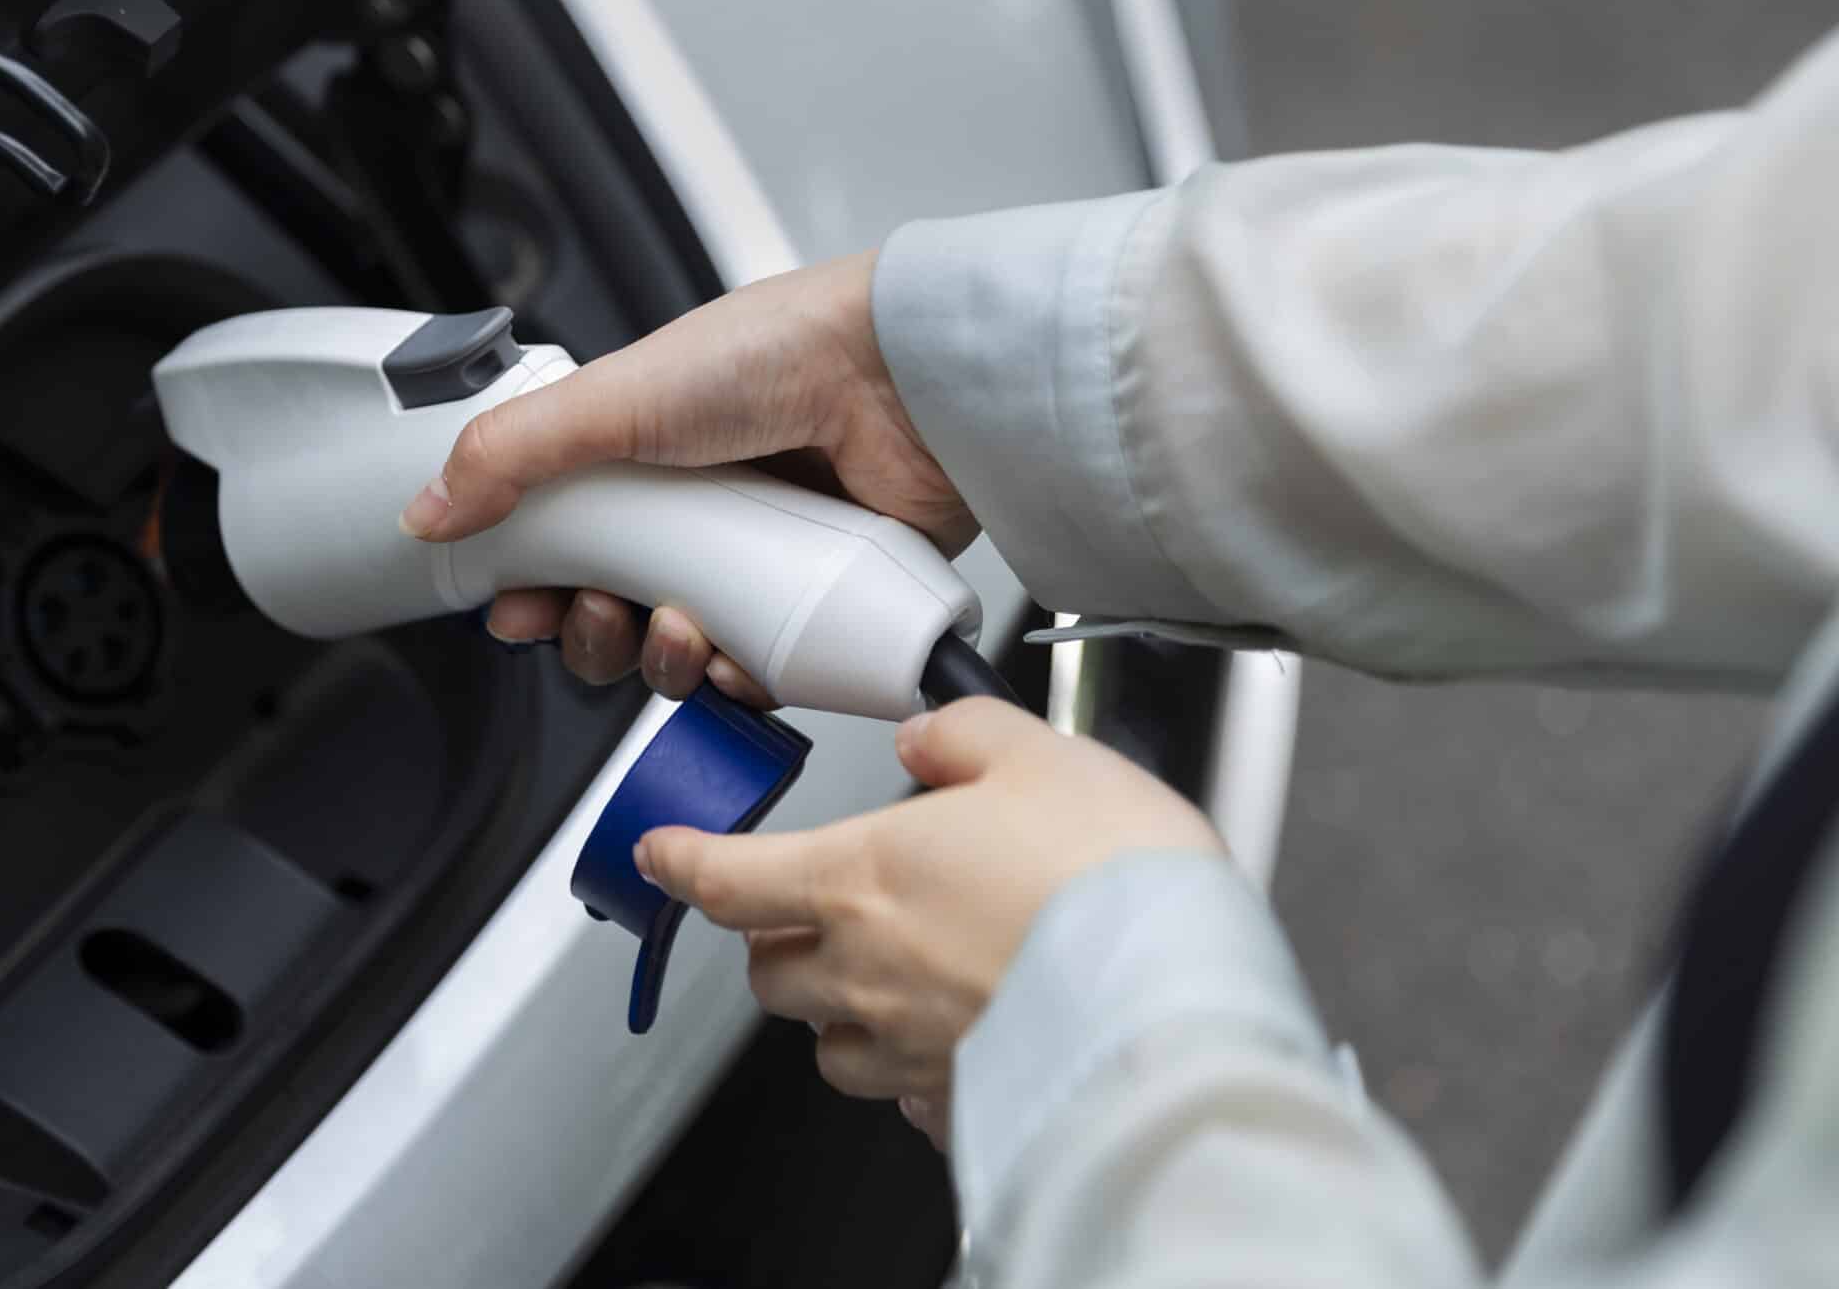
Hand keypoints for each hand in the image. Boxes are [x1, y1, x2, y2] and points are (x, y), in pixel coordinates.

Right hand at [397, 252, 973, 701]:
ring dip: (658, 658)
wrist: (905, 380)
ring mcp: (759, 560)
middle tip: (596, 613)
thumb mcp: (615, 395)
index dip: (532, 586)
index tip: (517, 609)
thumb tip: (426, 510)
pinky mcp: (817, 603)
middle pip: (613, 611)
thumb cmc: (779, 354)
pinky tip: (734, 655)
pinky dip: (737, 679)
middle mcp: (699, 510)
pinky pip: (758, 675)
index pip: (564, 542)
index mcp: (642, 453)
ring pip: (680, 653)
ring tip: (676, 624)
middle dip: (590, 632)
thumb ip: (509, 452)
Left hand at [637, 698, 1221, 1140]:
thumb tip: (928, 737)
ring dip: (838, 1012)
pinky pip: (908, 1097)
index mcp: (861, 876)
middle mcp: (867, 972)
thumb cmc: (1112, 876)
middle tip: (809, 912)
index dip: (682, 864)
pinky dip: (914, 1069)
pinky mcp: (963, 1104)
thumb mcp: (1039, 753)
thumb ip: (964, 737)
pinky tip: (959, 1037)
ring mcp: (910, 1047)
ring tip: (888, 980)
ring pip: (829, 1044)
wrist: (1180, 996)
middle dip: (775, 941)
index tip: (662, 855)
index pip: (728, 879)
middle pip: (769, 972)